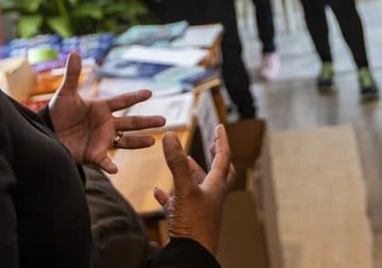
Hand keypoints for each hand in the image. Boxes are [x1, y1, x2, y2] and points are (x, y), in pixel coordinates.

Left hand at [48, 52, 164, 172]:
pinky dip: (110, 165)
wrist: (48, 134)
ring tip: (152, 141)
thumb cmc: (58, 113)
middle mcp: (106, 124)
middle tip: (163, 120)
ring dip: (139, 141)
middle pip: (131, 122)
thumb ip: (72, 75)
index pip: (123, 101)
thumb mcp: (65, 94)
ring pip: (126, 141)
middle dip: (147, 121)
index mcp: (102, 108)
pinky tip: (116, 169)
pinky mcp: (94, 154)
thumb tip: (73, 52)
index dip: (135, 97)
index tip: (150, 92)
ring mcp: (102, 140)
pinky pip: (104, 161)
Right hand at [154, 125, 235, 255]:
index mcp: (216, 187)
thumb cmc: (195, 226)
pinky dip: (169, 197)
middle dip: (216, 157)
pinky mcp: (188, 223)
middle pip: (219, 173)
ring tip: (181, 162)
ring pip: (197, 188)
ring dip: (189, 174)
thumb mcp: (185, 190)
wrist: (192, 257)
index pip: (223, 158)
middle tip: (212, 144)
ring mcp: (200, 210)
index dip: (221, 140)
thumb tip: (170, 135)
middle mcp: (211, 197)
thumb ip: (176, 164)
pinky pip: (178, 205)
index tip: (220, 126)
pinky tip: (158, 192)